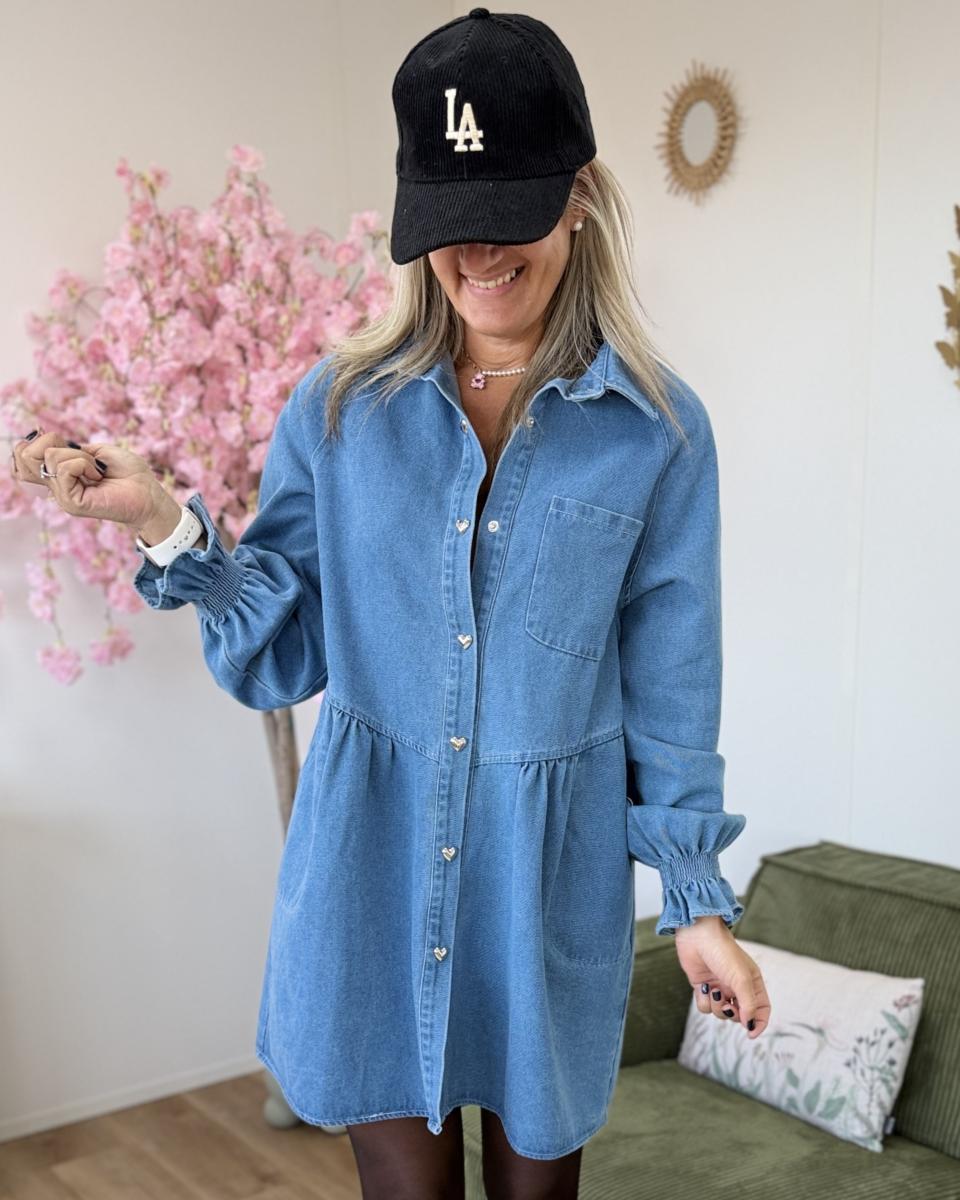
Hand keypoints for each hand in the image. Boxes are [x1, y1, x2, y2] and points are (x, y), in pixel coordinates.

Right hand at [10, 428, 172, 531]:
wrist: (148, 491)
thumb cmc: (127, 472)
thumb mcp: (94, 451)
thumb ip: (66, 449)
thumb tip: (43, 441)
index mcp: (58, 474)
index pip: (22, 456)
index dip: (39, 440)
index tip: (64, 441)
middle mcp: (56, 486)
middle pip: (26, 455)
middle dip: (54, 443)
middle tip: (82, 456)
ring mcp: (62, 496)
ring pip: (50, 459)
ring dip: (79, 456)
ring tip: (96, 469)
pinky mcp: (71, 503)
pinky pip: (64, 470)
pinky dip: (84, 464)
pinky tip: (98, 476)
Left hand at [674, 915, 770, 1038]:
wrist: (697, 935)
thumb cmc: (723, 953)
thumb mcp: (741, 979)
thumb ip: (748, 1004)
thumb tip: (749, 1025)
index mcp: (752, 983)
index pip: (762, 1010)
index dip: (759, 1023)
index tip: (750, 1034)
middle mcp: (737, 987)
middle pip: (739, 1015)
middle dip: (732, 1014)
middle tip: (727, 1005)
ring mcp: (720, 987)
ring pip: (720, 1012)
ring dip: (716, 1007)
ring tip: (714, 991)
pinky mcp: (704, 987)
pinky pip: (705, 1006)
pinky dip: (704, 1000)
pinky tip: (704, 987)